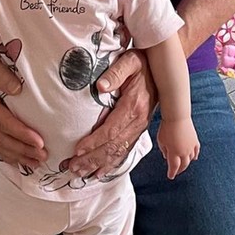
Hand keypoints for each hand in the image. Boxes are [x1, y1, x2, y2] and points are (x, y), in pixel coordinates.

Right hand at [0, 33, 47, 169]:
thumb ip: (2, 74)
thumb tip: (18, 90)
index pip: (5, 123)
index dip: (23, 134)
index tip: (40, 142)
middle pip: (2, 139)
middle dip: (23, 150)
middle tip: (43, 157)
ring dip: (16, 155)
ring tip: (35, 163)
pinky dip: (5, 153)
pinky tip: (17, 160)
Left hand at [67, 49, 155, 178]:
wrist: (161, 70)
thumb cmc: (142, 64)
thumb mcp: (130, 61)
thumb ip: (116, 73)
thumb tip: (100, 86)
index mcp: (134, 106)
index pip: (111, 130)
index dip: (94, 142)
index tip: (77, 150)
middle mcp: (138, 121)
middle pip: (113, 146)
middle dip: (92, 159)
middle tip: (73, 167)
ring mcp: (139, 128)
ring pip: (117, 152)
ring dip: (98, 164)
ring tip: (80, 173)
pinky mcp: (138, 131)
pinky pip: (124, 151)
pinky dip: (111, 164)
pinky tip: (98, 173)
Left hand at [156, 117, 199, 179]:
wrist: (177, 116)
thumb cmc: (167, 127)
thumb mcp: (160, 140)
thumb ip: (163, 150)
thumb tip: (166, 156)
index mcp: (174, 153)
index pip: (174, 167)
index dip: (172, 173)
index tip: (170, 176)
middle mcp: (184, 152)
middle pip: (183, 165)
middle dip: (179, 170)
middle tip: (176, 172)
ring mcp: (191, 147)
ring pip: (190, 159)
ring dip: (186, 163)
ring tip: (183, 165)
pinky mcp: (195, 141)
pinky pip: (196, 151)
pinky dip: (195, 156)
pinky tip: (194, 158)